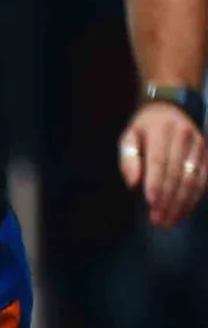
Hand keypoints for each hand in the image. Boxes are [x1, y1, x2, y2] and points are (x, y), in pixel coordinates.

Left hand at [119, 100, 206, 227]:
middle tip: (158, 220)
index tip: (151, 203)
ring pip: (193, 179)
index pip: (159, 161)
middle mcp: (184, 137)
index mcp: (161, 131)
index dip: (155, 183)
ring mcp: (199, 145)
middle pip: (176, 174)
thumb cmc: (145, 127)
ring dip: (182, 203)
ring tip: (170, 220)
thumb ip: (128, 158)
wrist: (172, 107)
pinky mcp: (207, 153)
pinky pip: (204, 178)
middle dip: (168, 200)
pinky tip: (185, 210)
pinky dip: (195, 197)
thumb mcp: (129, 136)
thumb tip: (132, 183)